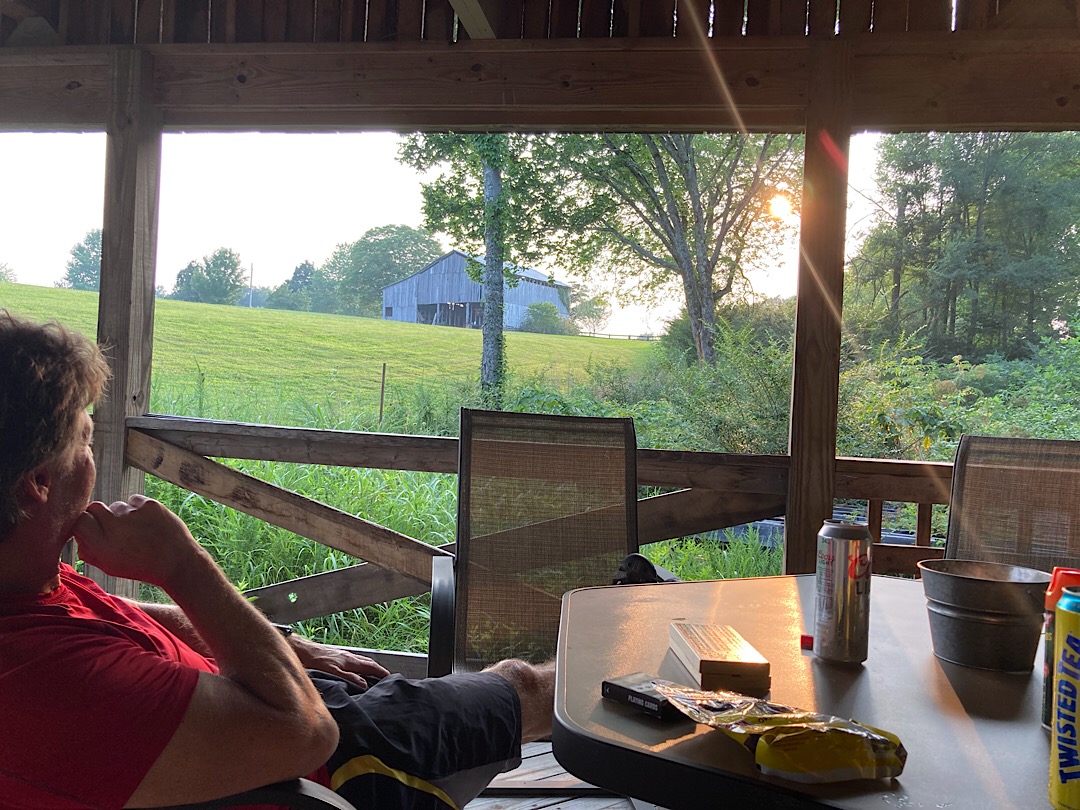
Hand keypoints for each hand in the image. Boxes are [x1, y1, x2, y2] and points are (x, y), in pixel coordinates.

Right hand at [73, 496, 205, 588]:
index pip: (78, 521)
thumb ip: (89, 551)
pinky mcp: (150, 504)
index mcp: (103, 546)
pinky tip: (147, 523)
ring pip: (116, 504)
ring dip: (121, 514)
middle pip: (93, 507)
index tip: (90, 528)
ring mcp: (134, 513)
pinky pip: (134, 500)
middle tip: (112, 527)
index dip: (83, 524)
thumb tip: (78, 535)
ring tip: (137, 530)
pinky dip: (138, 509)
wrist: (178, 562)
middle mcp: (116, 527)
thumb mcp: (110, 567)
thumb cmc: (141, 566)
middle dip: (99, 516)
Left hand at [289, 635, 390, 687]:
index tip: (390, 678)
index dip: (381, 672)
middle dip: (379, 670)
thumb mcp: (332, 672)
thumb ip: (349, 677)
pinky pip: (355, 661)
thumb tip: (364, 684)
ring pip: (362, 661)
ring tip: (375, 675)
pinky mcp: (337, 656)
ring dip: (371, 667)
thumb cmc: (314, 660)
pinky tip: (357, 670)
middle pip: (369, 663)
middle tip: (387, 677)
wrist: (301, 649)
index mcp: (350, 660)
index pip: (371, 667)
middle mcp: (349, 656)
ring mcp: (343, 655)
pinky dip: (362, 666)